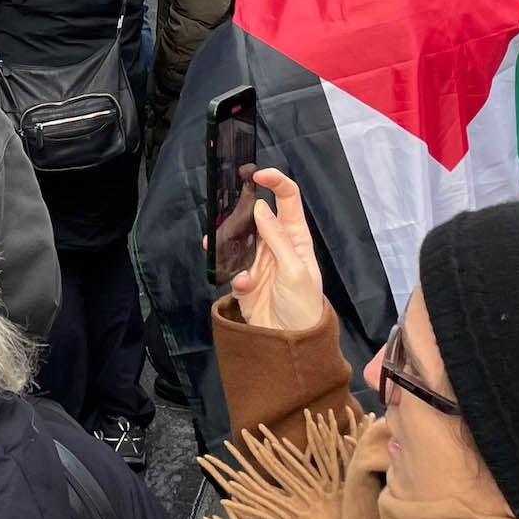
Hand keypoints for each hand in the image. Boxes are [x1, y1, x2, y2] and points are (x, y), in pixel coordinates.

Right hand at [230, 166, 323, 331]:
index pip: (288, 199)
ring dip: (227, 240)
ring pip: (238, 238)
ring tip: (215, 242)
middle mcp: (276, 244)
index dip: (275, 182)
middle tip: (224, 207)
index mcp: (296, 237)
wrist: (291, 345)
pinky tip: (241, 286)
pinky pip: (231, 266)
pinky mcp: (244, 279)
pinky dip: (232, 273)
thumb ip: (277, 239)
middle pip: (257, 215)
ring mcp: (259, 261)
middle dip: (240, 210)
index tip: (256, 174)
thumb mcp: (295, 270)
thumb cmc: (303, 306)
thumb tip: (260, 207)